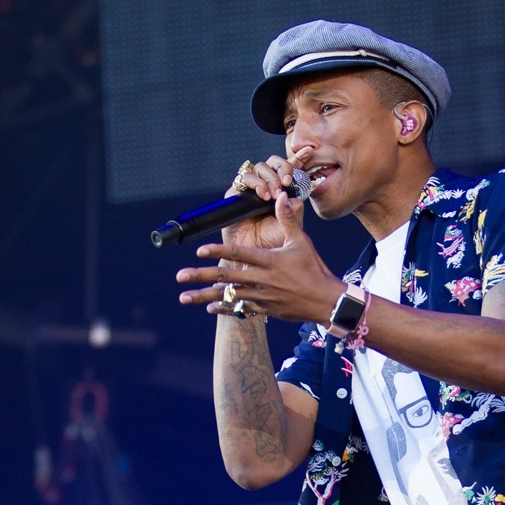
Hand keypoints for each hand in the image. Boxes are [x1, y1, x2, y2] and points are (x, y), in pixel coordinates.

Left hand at [177, 193, 342, 324]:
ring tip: (183, 297)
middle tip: (179, 276)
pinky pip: (240, 309)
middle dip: (200, 276)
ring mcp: (261, 296)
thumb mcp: (301, 242)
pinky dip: (224, 308)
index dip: (218, 251)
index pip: (238, 254)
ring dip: (204, 297)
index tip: (199, 251)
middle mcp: (260, 280)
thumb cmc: (314, 269)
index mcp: (268, 261)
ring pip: (227, 296)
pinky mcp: (264, 308)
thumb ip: (287, 219)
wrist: (325, 302)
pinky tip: (209, 308)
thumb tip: (281, 196)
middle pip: (225, 277)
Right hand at [220, 155, 304, 251]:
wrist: (256, 259)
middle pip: (273, 163)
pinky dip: (256, 183)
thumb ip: (295, 207)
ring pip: (259, 167)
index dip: (298, 158)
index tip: (309, 151)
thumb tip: (292, 192)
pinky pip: (244, 179)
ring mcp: (250, 190)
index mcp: (282, 192)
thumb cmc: (274, 244)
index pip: (290, 170)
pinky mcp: (235, 195)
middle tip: (286, 183)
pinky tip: (263, 195)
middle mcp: (266, 187)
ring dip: (270, 178)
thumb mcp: (292, 225)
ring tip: (274, 196)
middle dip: (282, 169)